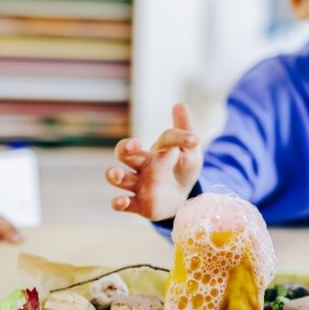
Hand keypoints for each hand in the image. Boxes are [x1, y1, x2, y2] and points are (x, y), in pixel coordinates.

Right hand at [105, 103, 201, 220]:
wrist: (184, 198)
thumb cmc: (183, 170)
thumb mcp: (191, 152)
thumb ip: (186, 131)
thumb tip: (179, 104)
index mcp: (158, 151)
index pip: (165, 139)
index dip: (178, 137)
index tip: (194, 141)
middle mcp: (143, 166)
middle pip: (125, 153)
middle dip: (125, 148)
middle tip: (133, 146)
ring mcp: (139, 185)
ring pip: (118, 178)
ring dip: (114, 175)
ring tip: (116, 174)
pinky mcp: (139, 205)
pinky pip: (122, 204)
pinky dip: (118, 203)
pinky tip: (121, 201)